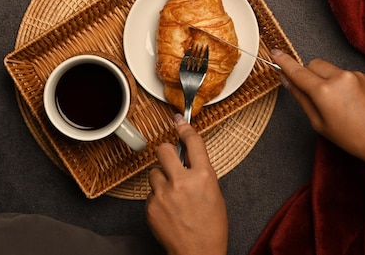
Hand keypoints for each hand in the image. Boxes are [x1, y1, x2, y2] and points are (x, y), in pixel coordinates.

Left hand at [145, 114, 227, 254]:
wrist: (198, 253)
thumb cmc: (211, 227)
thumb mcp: (214, 193)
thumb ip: (200, 172)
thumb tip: (187, 158)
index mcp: (203, 177)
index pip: (192, 142)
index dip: (184, 128)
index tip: (178, 121)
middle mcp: (182, 182)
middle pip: (163, 150)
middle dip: (166, 153)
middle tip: (171, 162)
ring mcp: (164, 194)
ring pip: (154, 172)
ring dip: (161, 179)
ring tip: (172, 195)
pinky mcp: (151, 206)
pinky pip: (150, 192)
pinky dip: (157, 198)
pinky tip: (168, 210)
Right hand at [270, 49, 364, 163]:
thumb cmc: (353, 138)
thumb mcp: (319, 123)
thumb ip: (302, 99)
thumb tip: (288, 82)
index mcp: (324, 91)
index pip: (298, 71)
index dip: (284, 62)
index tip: (274, 52)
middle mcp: (340, 77)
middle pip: (313, 64)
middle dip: (308, 73)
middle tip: (312, 93)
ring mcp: (355, 75)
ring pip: (330, 69)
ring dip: (326, 79)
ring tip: (338, 104)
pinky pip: (346, 74)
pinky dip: (343, 84)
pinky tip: (352, 103)